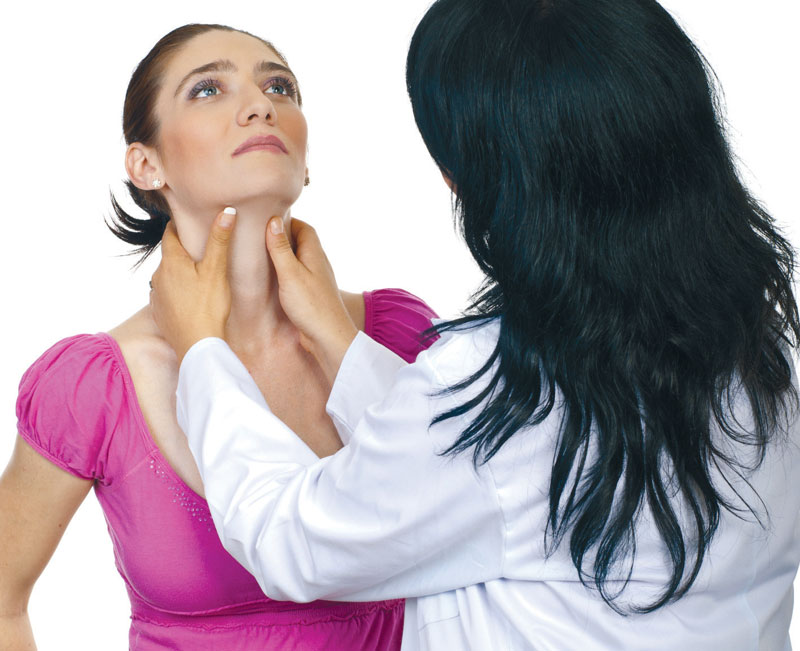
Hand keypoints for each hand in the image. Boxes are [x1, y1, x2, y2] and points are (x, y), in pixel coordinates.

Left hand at [150, 209, 236, 362]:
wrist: (196, 347)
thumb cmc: (208, 308)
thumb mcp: (217, 271)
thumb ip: (219, 240)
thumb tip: (226, 211)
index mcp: (171, 261)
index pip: (170, 233)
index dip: (181, 225)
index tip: (192, 221)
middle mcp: (158, 276)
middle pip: (170, 255)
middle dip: (184, 250)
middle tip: (203, 248)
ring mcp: (156, 295)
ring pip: (168, 275)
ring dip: (181, 272)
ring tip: (200, 274)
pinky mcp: (159, 312)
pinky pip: (167, 294)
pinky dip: (178, 291)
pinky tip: (192, 297)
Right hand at [266, 216, 357, 383]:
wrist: (328, 337)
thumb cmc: (311, 305)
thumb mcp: (290, 273)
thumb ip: (281, 248)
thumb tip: (274, 221)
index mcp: (314, 254)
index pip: (304, 228)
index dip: (288, 221)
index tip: (269, 219)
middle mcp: (318, 264)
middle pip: (302, 242)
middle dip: (284, 236)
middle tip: (262, 236)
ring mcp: (316, 280)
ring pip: (300, 260)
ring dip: (285, 256)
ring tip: (263, 255)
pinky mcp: (312, 295)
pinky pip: (298, 276)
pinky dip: (286, 272)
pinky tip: (274, 279)